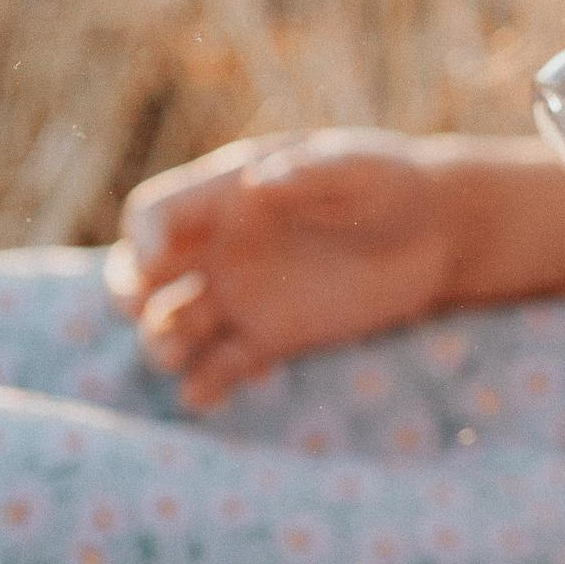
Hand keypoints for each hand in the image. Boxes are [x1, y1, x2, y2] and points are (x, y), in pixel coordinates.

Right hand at [106, 132, 462, 406]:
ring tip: (177, 358)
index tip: (155, 267)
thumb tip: (257, 184)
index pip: (155, 214)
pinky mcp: (269, 337)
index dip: (143, 239)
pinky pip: (218, 367)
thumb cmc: (393, 184)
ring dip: (161, 343)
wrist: (436, 234)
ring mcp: (241, 295)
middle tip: (146, 312)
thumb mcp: (359, 168)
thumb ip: (311, 172)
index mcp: (228, 195)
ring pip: (172, 325)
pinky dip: (204, 385)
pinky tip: (205, 395)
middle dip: (128, 294)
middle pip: (140, 273)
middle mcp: (221, 247)